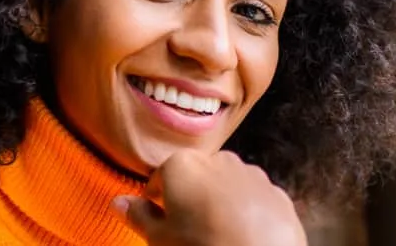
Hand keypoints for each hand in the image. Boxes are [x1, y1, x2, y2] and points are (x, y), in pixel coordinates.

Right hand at [112, 149, 306, 245]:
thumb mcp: (160, 241)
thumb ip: (139, 216)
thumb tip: (117, 201)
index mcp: (183, 164)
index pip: (160, 178)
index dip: (158, 202)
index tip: (161, 223)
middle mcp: (218, 158)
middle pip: (197, 178)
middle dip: (193, 199)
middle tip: (191, 234)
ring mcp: (252, 175)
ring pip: (228, 187)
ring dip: (222, 205)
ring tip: (220, 237)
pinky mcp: (278, 195)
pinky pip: (256, 201)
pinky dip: (250, 215)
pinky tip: (246, 240)